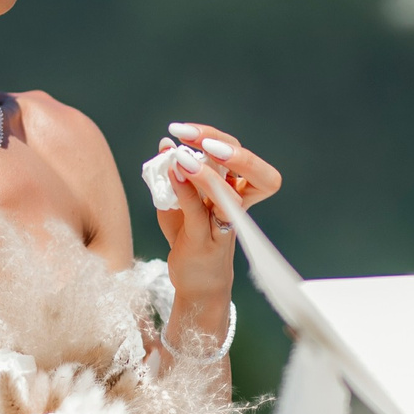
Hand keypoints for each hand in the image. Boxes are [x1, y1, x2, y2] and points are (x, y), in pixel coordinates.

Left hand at [152, 121, 280, 317]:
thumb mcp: (180, 201)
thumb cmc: (190, 239)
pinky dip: (186, 191)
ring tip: (181, 155)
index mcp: (235, 190)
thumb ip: (173, 174)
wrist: (196, 283)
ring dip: (206, 171)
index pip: (238, 155)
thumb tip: (165, 144)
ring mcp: (224, 225)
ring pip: (229, 194)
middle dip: (222, 145)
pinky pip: (200, 213)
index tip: (186, 130)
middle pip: (248, 167)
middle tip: (189, 134)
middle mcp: (236, 206)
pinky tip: (172, 173)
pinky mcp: (206, 242)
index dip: (218, 137)